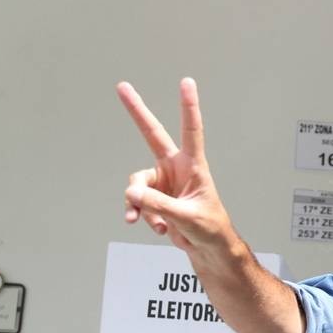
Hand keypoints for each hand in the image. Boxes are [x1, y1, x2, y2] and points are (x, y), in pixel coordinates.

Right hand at [117, 78, 234, 255]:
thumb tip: (132, 194)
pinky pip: (137, 202)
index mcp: (194, 166)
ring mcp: (163, 182)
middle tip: (122, 87)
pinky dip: (142, 215)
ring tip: (156, 223)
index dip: (188, 107)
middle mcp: (176, 169)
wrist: (208, 249)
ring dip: (141, 205)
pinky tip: (157, 228)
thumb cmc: (209, 229)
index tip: (187, 83)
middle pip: (152, 134)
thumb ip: (158, 204)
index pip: (191, 131)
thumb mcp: (187, 217)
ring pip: (138, 184)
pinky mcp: (154, 198)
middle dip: (137, 112)